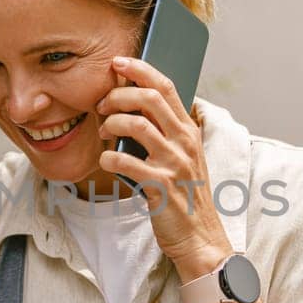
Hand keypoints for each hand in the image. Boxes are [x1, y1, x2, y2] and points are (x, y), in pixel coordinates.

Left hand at [97, 56, 233, 280]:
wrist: (200, 239)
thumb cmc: (185, 198)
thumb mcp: (182, 159)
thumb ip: (164, 134)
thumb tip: (132, 109)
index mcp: (189, 131)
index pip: (166, 87)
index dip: (140, 69)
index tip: (118, 63)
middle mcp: (184, 143)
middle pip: (150, 98)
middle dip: (118, 94)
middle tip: (101, 105)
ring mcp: (174, 164)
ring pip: (136, 125)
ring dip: (111, 124)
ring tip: (103, 133)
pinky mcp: (161, 187)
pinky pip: (126, 162)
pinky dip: (109, 159)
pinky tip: (106, 162)